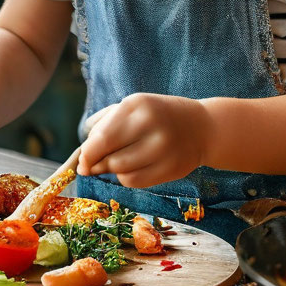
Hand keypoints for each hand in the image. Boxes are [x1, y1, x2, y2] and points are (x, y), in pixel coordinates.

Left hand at [76, 93, 206, 187]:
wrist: (202, 127)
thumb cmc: (157, 116)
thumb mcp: (132, 107)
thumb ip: (103, 125)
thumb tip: (82, 160)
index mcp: (137, 104)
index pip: (102, 138)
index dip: (88, 154)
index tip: (83, 162)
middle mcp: (151, 125)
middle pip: (110, 158)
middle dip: (97, 164)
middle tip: (95, 165)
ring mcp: (164, 148)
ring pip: (121, 172)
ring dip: (114, 170)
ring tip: (122, 159)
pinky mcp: (172, 168)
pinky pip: (135, 181)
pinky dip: (128, 178)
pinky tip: (136, 166)